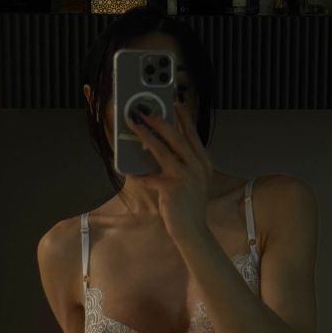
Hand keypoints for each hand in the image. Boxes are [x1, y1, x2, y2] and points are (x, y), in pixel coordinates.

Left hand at [126, 101, 212, 243]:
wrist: (193, 230)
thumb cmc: (188, 205)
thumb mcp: (191, 180)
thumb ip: (180, 162)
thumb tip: (155, 146)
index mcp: (203, 162)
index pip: (192, 134)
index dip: (183, 117)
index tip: (175, 102)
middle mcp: (197, 166)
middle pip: (177, 137)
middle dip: (160, 120)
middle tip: (145, 109)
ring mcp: (186, 176)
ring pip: (162, 150)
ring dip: (145, 135)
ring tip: (133, 124)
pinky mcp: (172, 188)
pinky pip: (150, 176)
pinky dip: (138, 174)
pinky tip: (128, 171)